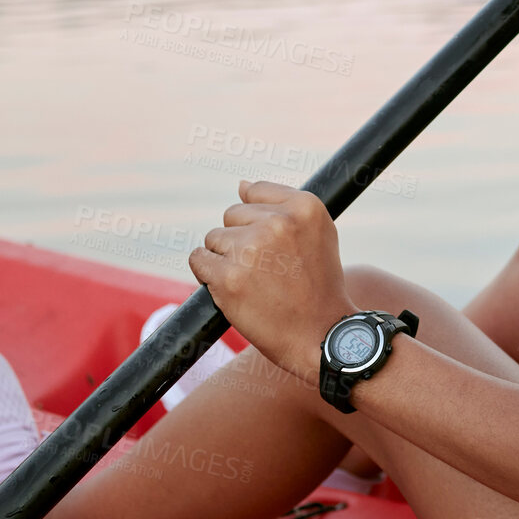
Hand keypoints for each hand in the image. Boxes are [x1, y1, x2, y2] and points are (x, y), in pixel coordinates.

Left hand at [189, 180, 354, 385]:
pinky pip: (199, 260)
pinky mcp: (228, 277)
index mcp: (304, 206)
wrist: (320, 333)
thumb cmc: (318, 284)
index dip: (258, 220)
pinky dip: (208, 274)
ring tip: (254, 280)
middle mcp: (277, 222)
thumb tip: (241, 185)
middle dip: (242, 239)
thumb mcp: (318, 233)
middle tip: (267, 268)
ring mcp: (250, 249)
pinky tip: (232, 287)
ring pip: (214, 238)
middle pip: (232, 214)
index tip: (273, 244)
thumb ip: (283, 205)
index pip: (255, 192)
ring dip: (226, 258)